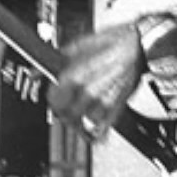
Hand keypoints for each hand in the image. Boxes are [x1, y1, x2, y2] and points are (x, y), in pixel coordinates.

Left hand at [48, 22, 147, 139]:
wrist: (140, 45)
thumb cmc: (111, 43)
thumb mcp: (77, 45)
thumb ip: (55, 61)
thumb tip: (36, 72)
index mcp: (76, 74)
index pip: (54, 99)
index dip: (52, 99)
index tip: (53, 96)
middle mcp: (89, 91)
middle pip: (66, 115)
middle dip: (62, 113)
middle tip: (63, 108)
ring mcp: (104, 102)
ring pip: (82, 125)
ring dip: (76, 124)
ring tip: (76, 117)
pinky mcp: (118, 108)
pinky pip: (102, 129)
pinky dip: (94, 133)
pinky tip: (91, 127)